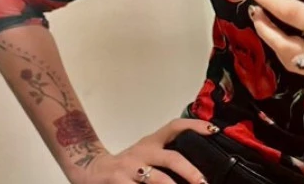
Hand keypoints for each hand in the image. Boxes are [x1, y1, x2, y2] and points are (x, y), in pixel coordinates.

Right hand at [71, 118, 217, 183]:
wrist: (90, 169)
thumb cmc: (126, 165)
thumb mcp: (145, 154)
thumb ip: (165, 156)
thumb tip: (197, 171)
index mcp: (151, 142)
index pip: (175, 127)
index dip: (194, 125)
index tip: (213, 130)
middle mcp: (142, 152)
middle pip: (171, 157)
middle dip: (190, 171)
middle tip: (204, 182)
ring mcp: (130, 168)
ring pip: (157, 178)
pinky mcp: (119, 182)